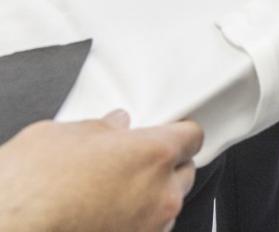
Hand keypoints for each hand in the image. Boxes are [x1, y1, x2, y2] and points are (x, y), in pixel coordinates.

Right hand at [0, 111, 202, 231]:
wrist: (7, 230)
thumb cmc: (30, 186)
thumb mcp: (61, 136)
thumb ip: (100, 129)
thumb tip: (114, 126)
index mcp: (153, 155)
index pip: (191, 136)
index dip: (178, 133)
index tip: (167, 134)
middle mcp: (161, 194)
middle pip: (184, 172)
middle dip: (164, 166)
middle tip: (133, 162)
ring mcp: (149, 228)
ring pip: (168, 205)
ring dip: (151, 197)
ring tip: (114, 193)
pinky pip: (149, 229)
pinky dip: (136, 221)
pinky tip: (107, 215)